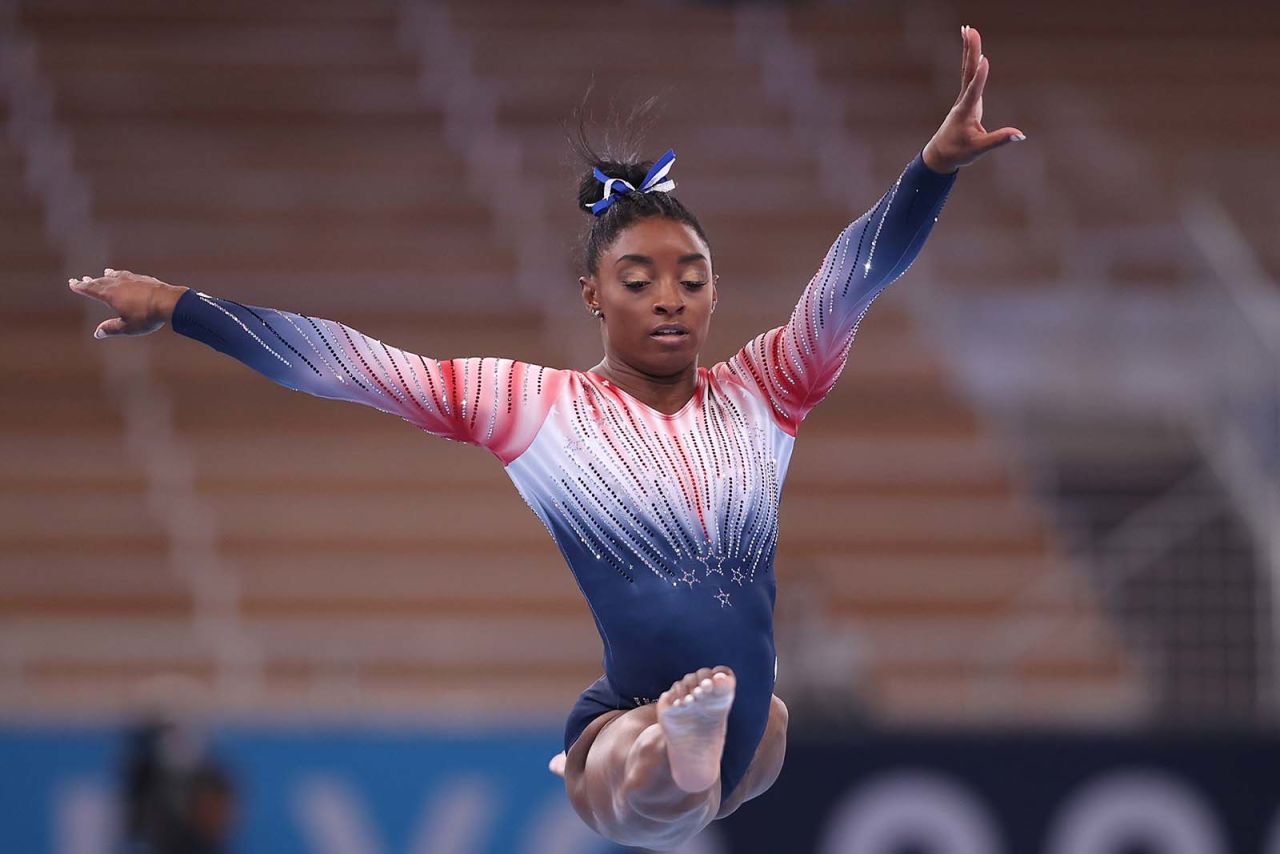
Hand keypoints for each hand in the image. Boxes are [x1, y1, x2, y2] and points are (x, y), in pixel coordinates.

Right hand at [67, 268, 186, 338]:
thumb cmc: (147, 316)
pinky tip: (127, 276)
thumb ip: (112, 328)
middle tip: (82, 279)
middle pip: (101, 281)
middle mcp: (119, 284)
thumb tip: (97, 333)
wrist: (169, 302)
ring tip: (104, 273)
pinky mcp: (144, 279)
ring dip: (108, 276)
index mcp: (110, 295)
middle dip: (91, 281)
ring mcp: (132, 279)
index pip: (91, 289)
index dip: (81, 287)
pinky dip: (124, 275)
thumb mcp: (128, 327)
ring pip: (116, 276)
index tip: (72, 283)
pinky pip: (130, 276)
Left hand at [922, 25, 1024, 173]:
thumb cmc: (958, 152)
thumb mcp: (978, 149)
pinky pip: (969, 75)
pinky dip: (971, 60)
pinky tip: (974, 50)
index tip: (984, 59)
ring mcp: (964, 98)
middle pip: (968, 72)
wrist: (940, 154)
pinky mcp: (966, 99)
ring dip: (969, 49)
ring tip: (968, 30)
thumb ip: (998, 140)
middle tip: (970, 30)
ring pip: (967, 70)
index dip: (980, 76)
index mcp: (966, 111)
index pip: (974, 91)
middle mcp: (963, 101)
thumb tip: (1020, 134)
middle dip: (971, 51)